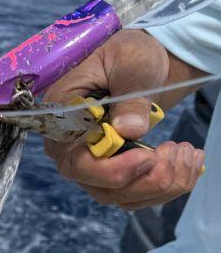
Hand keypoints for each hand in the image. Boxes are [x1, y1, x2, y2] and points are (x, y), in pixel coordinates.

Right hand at [43, 30, 204, 210]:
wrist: (140, 64)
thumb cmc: (127, 55)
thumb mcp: (131, 63)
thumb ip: (130, 95)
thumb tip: (129, 130)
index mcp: (63, 120)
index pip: (76, 162)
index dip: (112, 170)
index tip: (148, 156)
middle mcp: (71, 150)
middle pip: (100, 188)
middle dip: (145, 180)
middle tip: (177, 151)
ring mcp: (92, 166)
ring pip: (121, 197)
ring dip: (161, 184)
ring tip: (188, 152)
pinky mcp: (114, 173)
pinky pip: (137, 194)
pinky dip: (168, 186)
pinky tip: (187, 163)